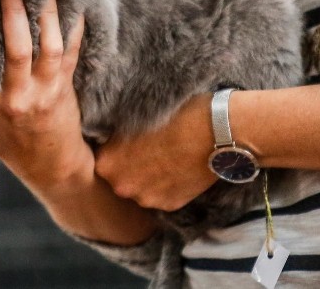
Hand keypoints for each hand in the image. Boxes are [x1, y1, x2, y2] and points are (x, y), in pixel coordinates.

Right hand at [0, 0, 90, 186]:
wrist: (50, 167)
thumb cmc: (7, 141)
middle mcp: (11, 97)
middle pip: (13, 49)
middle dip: (10, 14)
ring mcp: (42, 92)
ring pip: (47, 47)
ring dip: (46, 13)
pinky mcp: (65, 88)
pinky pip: (72, 51)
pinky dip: (74, 26)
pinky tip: (73, 2)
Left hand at [95, 94, 218, 211]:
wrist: (218, 130)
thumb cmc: (177, 114)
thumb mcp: (137, 116)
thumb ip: (117, 134)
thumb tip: (110, 137)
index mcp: (106, 162)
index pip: (101, 156)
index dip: (114, 146)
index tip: (128, 138)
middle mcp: (122, 186)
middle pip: (120, 176)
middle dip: (130, 165)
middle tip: (148, 147)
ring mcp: (147, 199)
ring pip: (141, 187)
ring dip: (149, 176)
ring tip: (167, 156)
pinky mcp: (170, 205)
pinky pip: (162, 195)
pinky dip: (168, 184)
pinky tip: (180, 166)